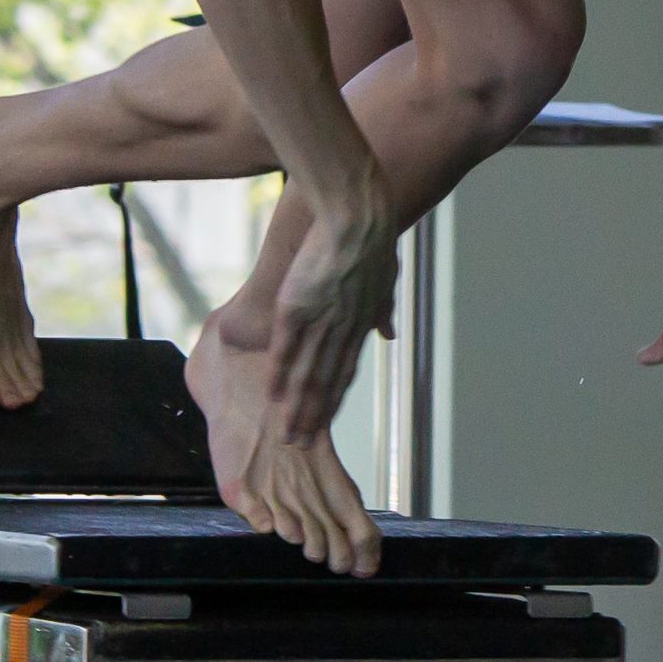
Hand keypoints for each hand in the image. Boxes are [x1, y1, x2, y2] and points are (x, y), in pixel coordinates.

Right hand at [269, 196, 397, 443]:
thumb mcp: (385, 280)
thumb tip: (389, 335)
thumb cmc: (373, 241)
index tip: (326, 422)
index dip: (334, 399)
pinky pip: (285, 348)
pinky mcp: (296, 307)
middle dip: (314, 416)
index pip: (345, 370)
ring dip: (297, 408)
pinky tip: (273, 396)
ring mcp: (319, 320)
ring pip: (306, 374)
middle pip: (325, 382)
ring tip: (287, 435)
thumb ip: (383, 311)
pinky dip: (279, 374)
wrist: (358, 216)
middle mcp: (341, 329)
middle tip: (302, 445)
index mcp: (360, 324)